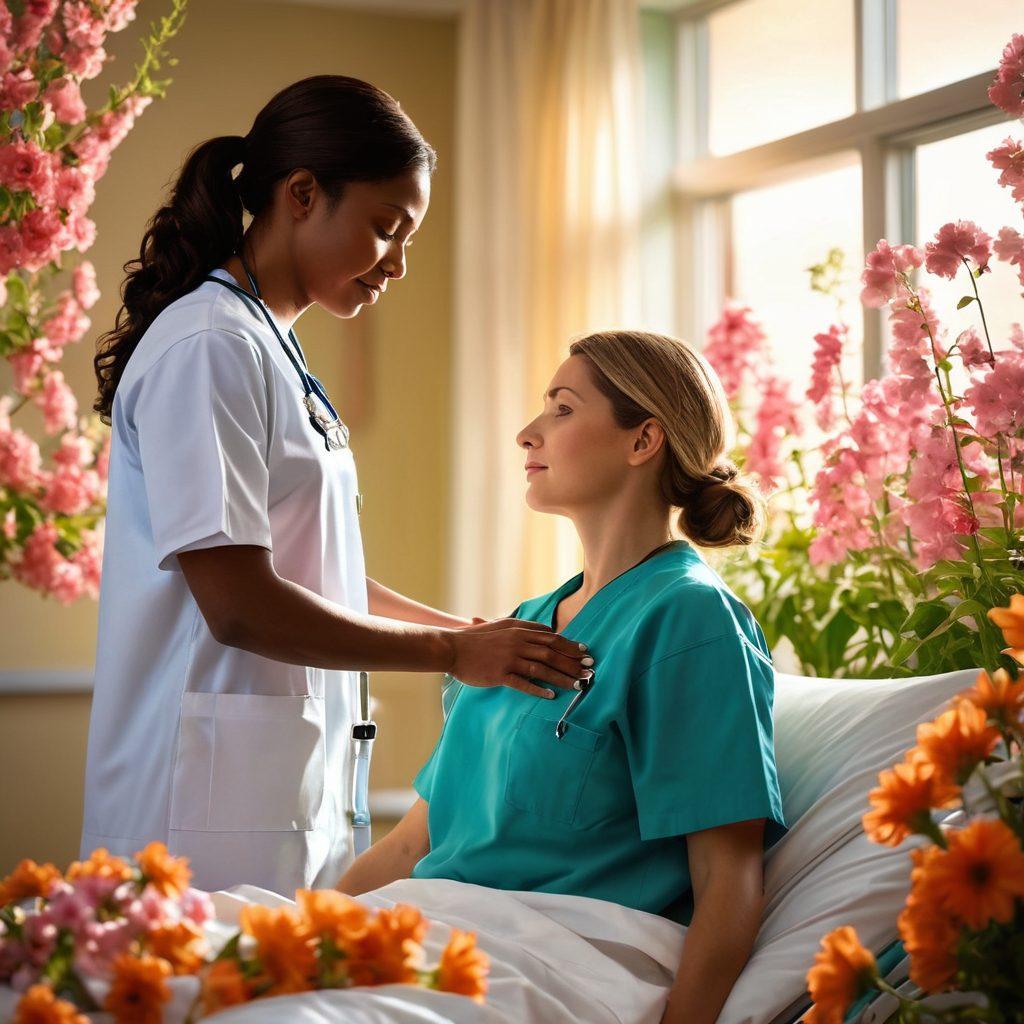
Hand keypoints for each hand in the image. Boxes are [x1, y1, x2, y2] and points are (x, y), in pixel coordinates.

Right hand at [447, 617, 591, 698]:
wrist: (452, 648)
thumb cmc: (476, 639)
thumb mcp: (501, 626)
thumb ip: (523, 627)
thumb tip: (546, 629)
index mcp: (518, 630)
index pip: (551, 637)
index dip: (570, 645)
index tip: (584, 653)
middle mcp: (517, 642)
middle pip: (552, 653)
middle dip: (573, 662)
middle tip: (589, 670)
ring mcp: (509, 658)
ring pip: (542, 668)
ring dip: (563, 678)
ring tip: (578, 686)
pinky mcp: (500, 674)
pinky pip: (524, 683)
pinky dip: (539, 690)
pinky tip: (551, 696)